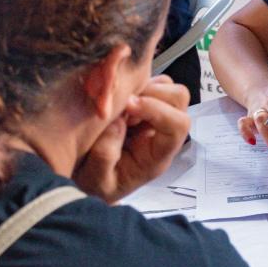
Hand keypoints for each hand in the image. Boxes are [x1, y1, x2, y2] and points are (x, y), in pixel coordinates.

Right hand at [74, 75, 190, 203]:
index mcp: (156, 156)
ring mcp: (153, 117)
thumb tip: (118, 123)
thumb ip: (104, 157)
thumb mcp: (94, 181)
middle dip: (150, 94)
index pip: (177, 126)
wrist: (89, 181)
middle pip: (179, 100)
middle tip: (121, 103)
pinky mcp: (141, 103)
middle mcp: (161, 133)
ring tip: (116, 102)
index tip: (127, 106)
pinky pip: (148, 81)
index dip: (156, 110)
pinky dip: (133, 82)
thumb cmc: (96, 185)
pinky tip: (115, 97)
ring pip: (166, 86)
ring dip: (141, 87)